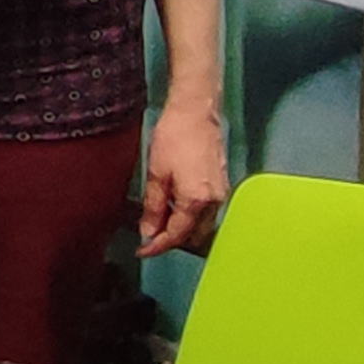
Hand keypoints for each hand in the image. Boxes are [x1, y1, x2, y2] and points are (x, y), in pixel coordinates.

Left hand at [140, 96, 228, 256]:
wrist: (196, 112)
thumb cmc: (174, 137)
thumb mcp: (156, 173)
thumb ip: (153, 206)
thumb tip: (148, 231)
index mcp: (197, 201)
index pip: (177, 235)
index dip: (157, 246)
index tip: (142, 250)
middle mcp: (214, 202)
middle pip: (193, 235)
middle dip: (172, 240)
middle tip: (148, 236)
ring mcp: (221, 193)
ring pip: (201, 224)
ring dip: (181, 228)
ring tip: (157, 221)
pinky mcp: (222, 185)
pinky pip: (206, 211)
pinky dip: (189, 215)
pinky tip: (173, 206)